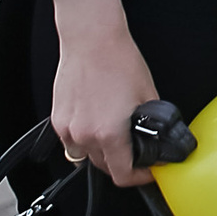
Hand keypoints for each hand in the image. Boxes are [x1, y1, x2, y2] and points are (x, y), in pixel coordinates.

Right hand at [49, 0, 161, 186]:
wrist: (91, 38)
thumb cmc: (118, 60)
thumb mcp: (147, 94)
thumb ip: (153, 124)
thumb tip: (160, 139)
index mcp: (109, 133)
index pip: (122, 175)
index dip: (139, 177)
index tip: (148, 170)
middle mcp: (85, 135)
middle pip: (104, 167)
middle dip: (122, 162)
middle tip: (135, 149)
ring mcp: (67, 128)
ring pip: (86, 156)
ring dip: (101, 152)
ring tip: (114, 134)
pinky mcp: (57, 118)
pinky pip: (71, 142)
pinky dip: (84, 139)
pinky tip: (95, 122)